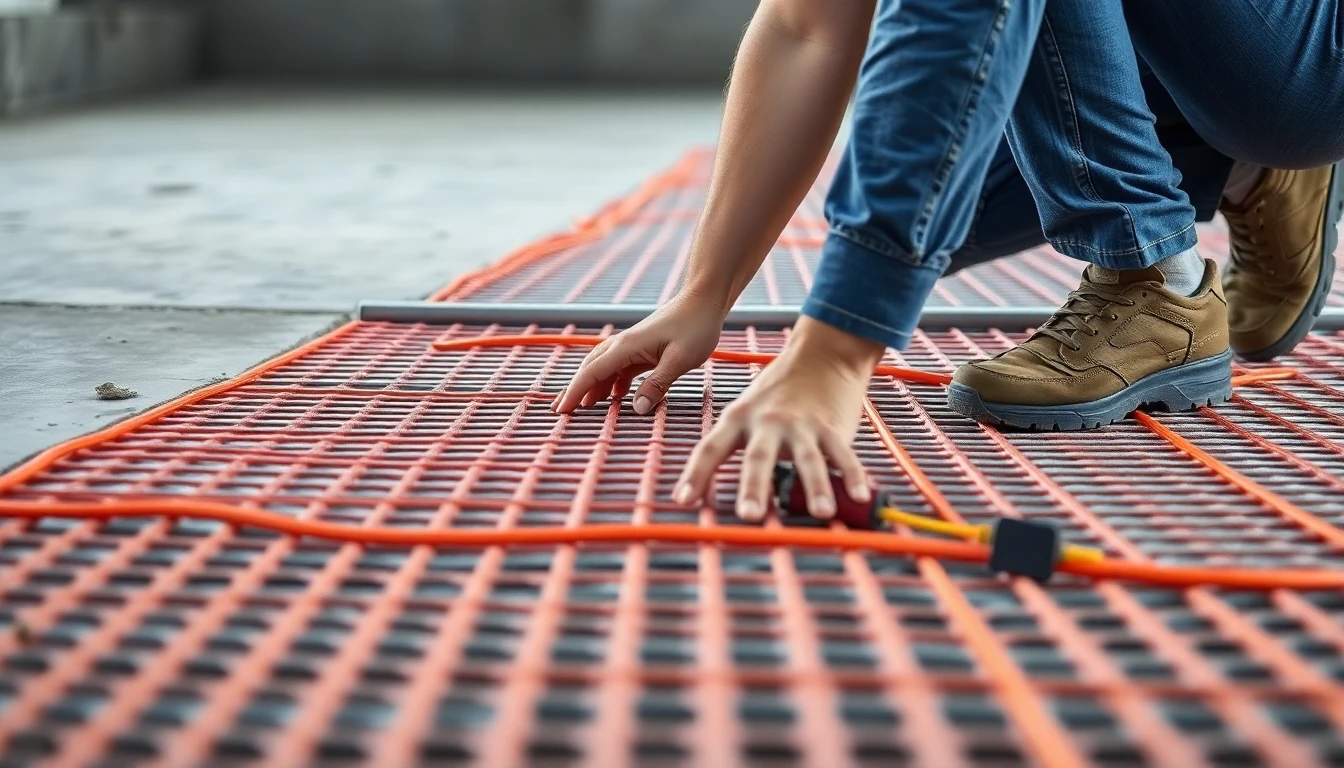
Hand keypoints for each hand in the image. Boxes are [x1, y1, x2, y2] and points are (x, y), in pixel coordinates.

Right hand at [553, 292, 725, 414]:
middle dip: (575, 390)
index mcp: (626, 347)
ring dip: (591, 386)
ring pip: (603, 368)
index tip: (561, 410)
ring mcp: (632, 346)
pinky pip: (620, 367)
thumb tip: (636, 408)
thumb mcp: (680, 360)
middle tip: (561, 411)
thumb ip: (657, 384)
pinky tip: (615, 396)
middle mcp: (623, 345)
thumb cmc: (695, 326)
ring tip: (582, 407)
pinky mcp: (643, 348)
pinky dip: (612, 382)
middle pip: (590, 369)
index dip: (575, 392)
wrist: (704, 300)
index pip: (592, 372)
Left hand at [672, 316, 883, 521]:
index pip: (711, 448)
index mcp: (739, 419)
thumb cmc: (779, 391)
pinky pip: (842, 455)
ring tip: (821, 512)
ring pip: (808, 459)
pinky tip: (859, 495)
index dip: (696, 474)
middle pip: (758, 457)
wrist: (821, 355)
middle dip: (754, 487)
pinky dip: (852, 476)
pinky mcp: (831, 427)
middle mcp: (768, 422)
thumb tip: (719, 491)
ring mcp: (802, 425)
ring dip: (815, 487)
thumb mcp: (748, 411)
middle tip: (750, 514)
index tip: (683, 499)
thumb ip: (740, 448)